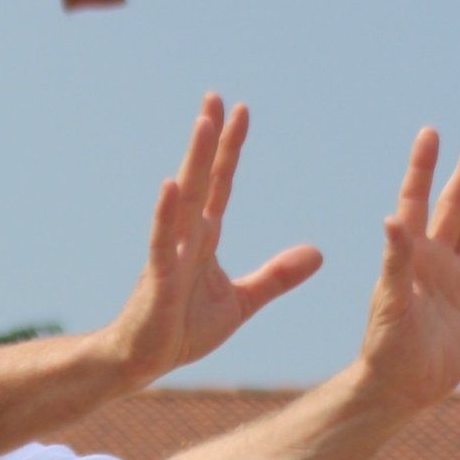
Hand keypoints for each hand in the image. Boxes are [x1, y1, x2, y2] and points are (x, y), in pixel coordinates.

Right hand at [110, 95, 322, 386]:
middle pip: (201, 179)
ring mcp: (170, 254)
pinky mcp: (158, 279)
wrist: (141, 362)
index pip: (220, 185)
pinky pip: (163, 240)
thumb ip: (276, 277)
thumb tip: (318, 254)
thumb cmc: (180, 331)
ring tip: (202, 122)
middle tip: (215, 96)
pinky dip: (166, 213)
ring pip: (184, 199)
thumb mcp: (240, 304)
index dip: (231, 149)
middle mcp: (186, 238)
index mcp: (204, 240)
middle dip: (209, 138)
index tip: (242, 110)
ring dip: (194, 159)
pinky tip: (170, 185)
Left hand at [356, 129, 459, 417]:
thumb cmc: (386, 348)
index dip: (423, 168)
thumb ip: (395, 260)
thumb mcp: (390, 301)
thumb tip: (392, 218)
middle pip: (454, 206)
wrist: (401, 390)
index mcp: (410, 257)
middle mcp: (434, 263)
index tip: (431, 134)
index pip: (416, 201)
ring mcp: (458, 282)